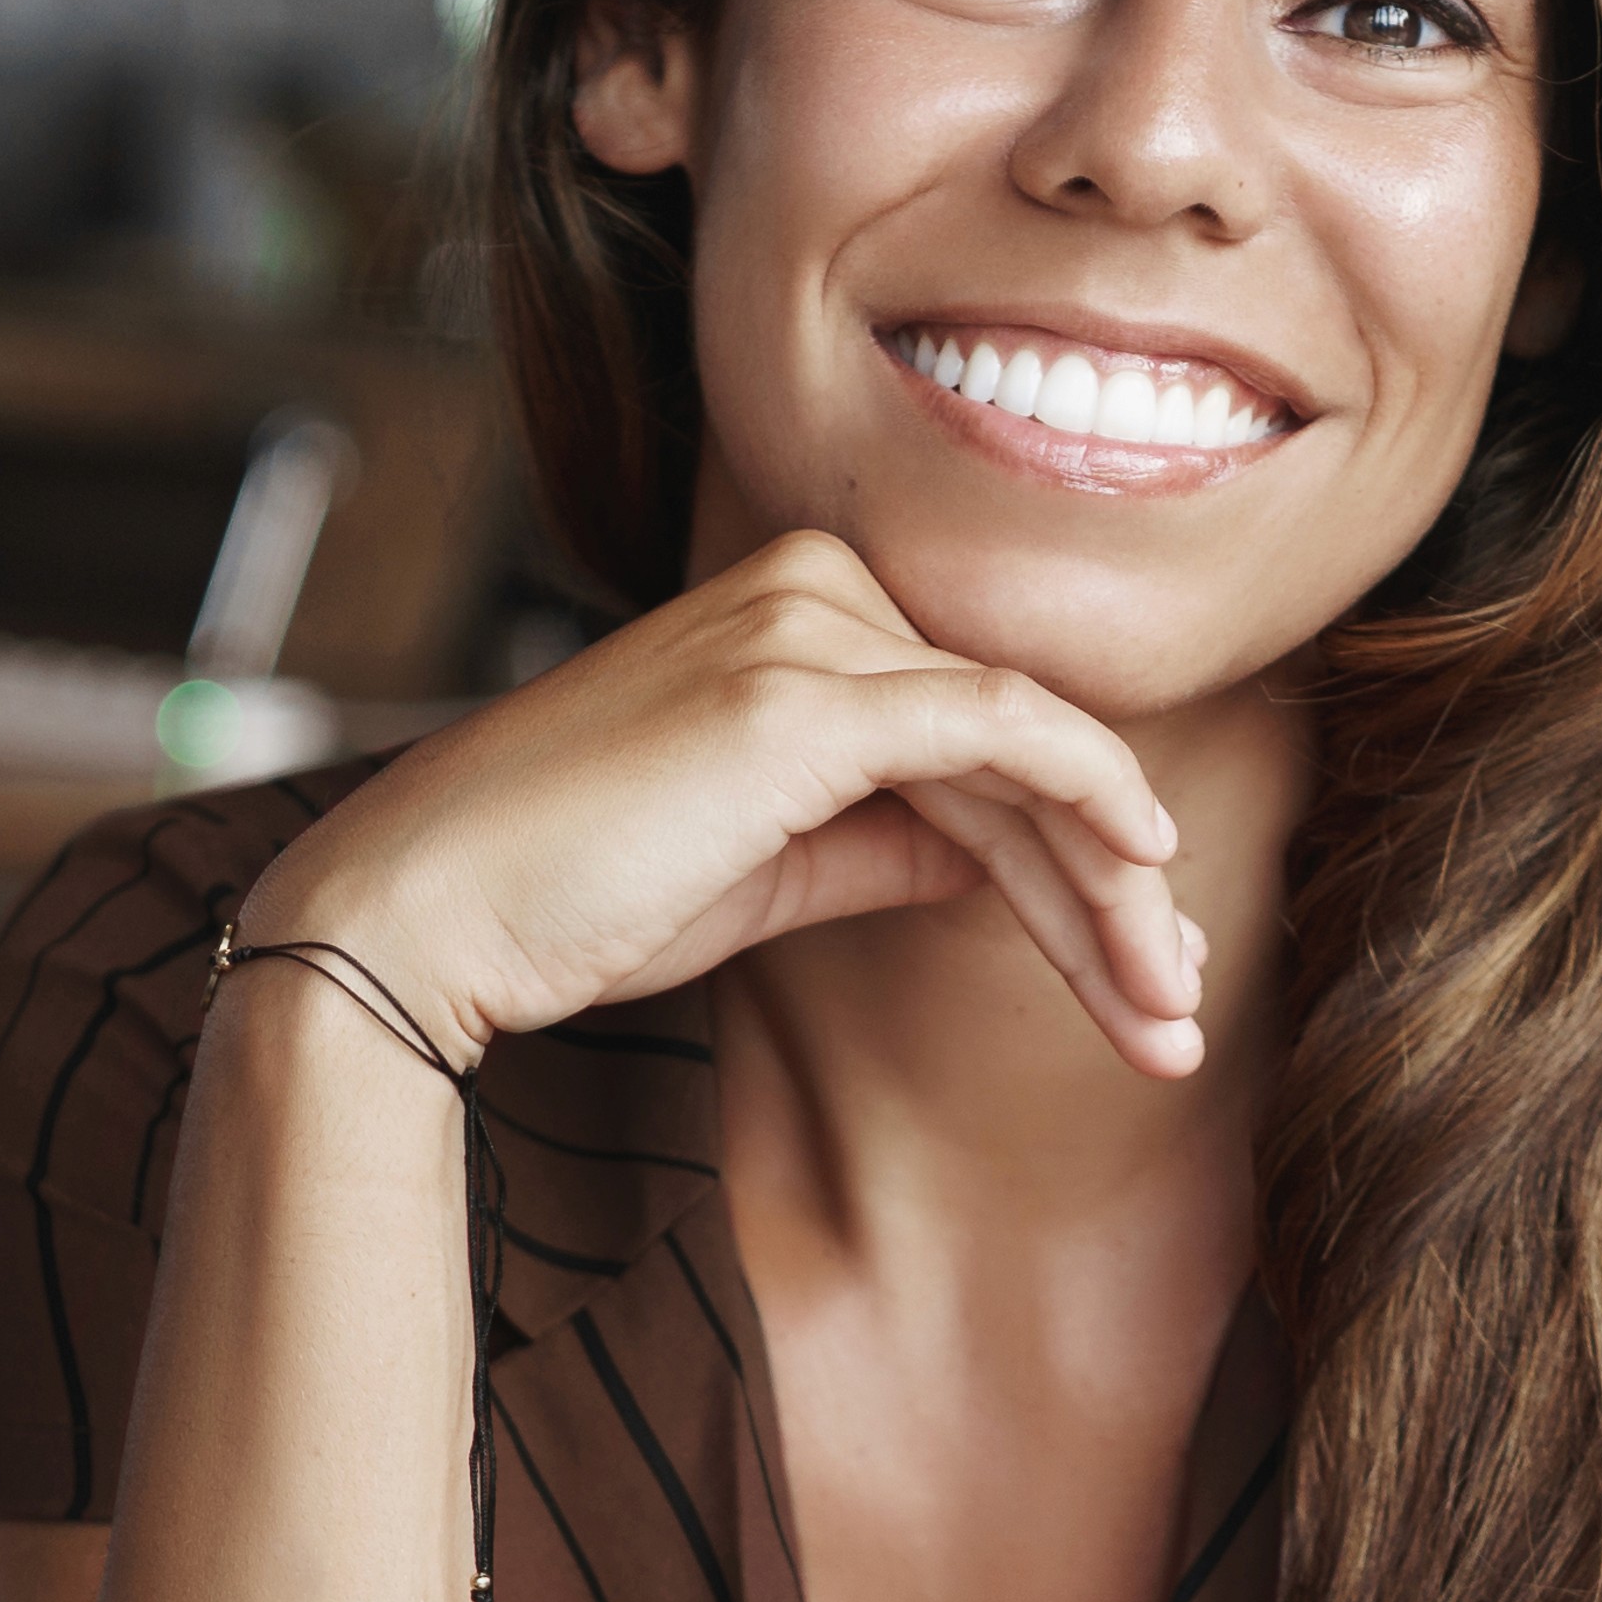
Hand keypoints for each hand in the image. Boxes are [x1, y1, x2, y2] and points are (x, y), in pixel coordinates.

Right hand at [234, 532, 1210, 1075]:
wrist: (424, 915)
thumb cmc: (570, 895)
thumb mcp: (765, 867)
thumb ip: (886, 841)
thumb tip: (999, 861)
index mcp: (793, 612)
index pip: (978, 736)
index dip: (1076, 856)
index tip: (1141, 968)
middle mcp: (809, 589)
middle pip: (1016, 745)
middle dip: (1113, 889)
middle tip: (1177, 1010)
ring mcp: (804, 629)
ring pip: (1023, 751)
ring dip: (1112, 890)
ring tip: (1165, 1012)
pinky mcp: (802, 694)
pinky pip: (996, 732)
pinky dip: (1085, 797)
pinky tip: (1144, 873)